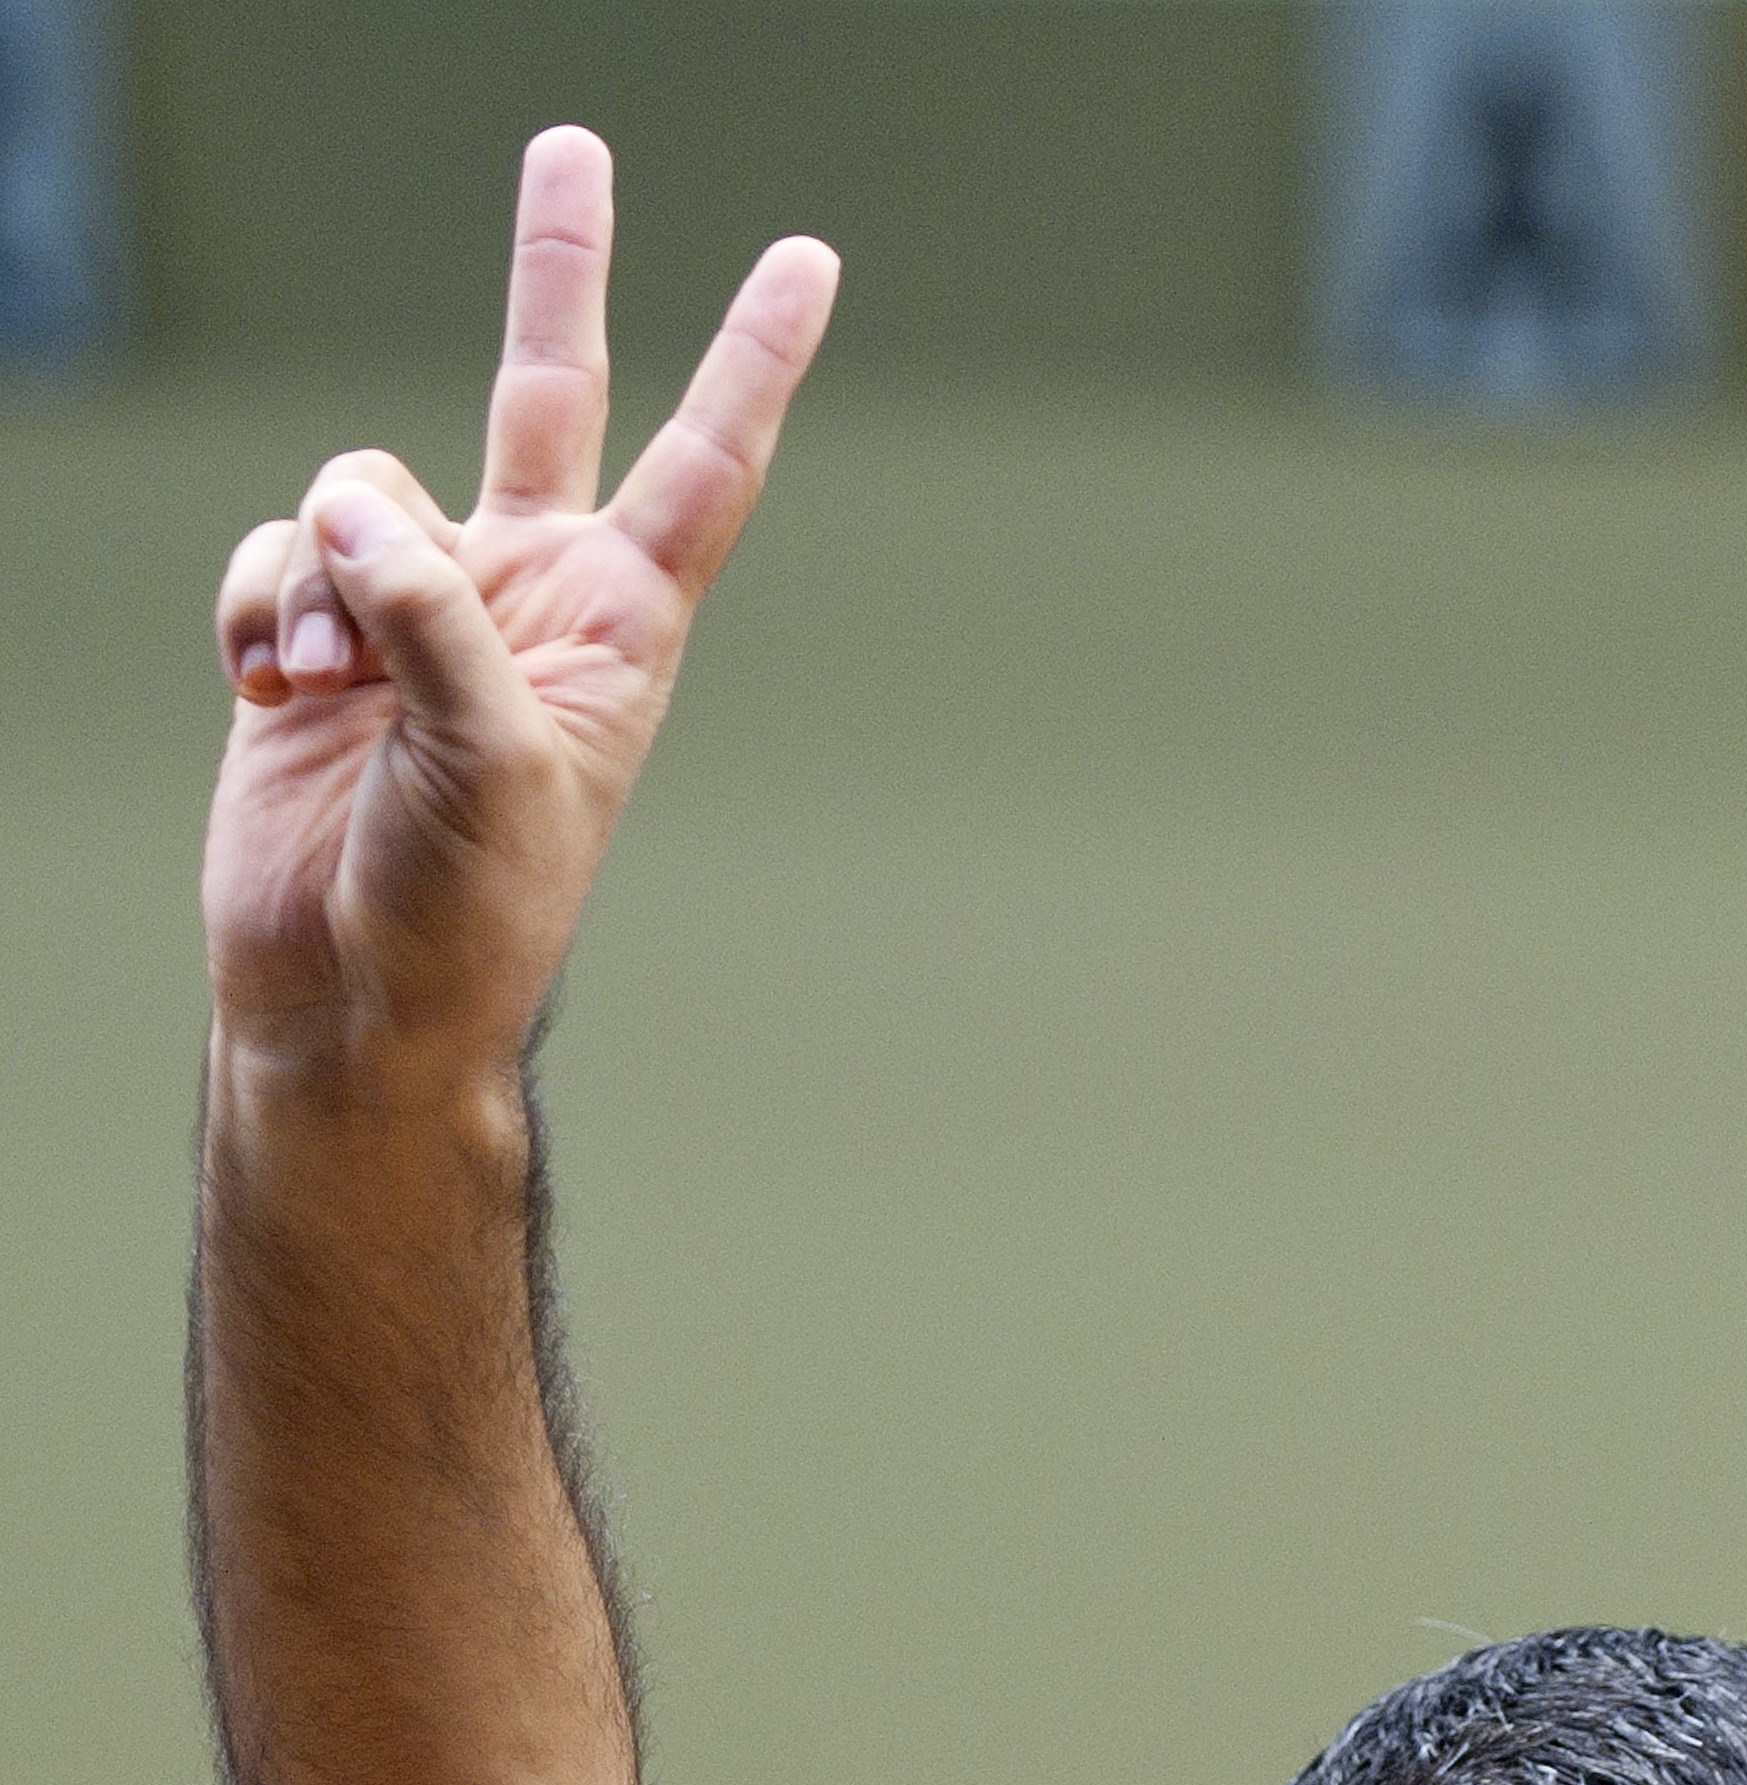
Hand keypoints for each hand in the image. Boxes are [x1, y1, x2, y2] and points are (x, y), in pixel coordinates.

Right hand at [202, 127, 836, 1085]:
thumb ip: (435, 617)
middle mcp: (524, 599)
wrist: (349, 1001)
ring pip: (360, 489)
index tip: (809, 261)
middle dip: (554, 271)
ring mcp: (416, 612)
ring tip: (326, 686)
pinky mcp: (316, 637)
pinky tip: (270, 692)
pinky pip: (276, 556)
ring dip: (327, 576)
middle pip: (543, 393)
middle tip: (574, 147)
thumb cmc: (464, 916)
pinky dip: (262, 610)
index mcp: (616, 630)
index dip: (751, 360)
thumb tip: (356, 520)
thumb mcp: (489, 763)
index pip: (701, 466)